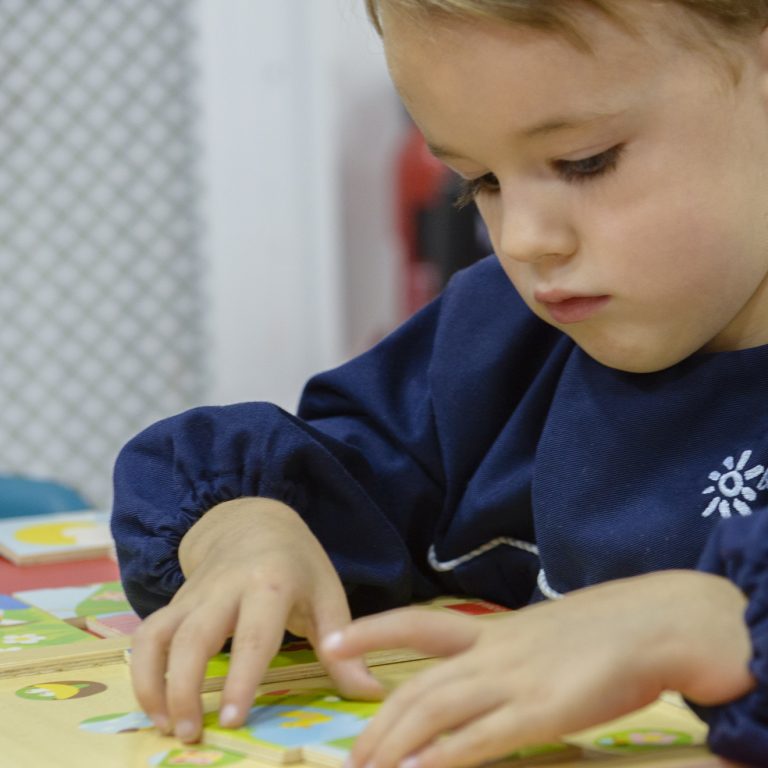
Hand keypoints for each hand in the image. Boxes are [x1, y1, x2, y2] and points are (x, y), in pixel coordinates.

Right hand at [129, 498, 383, 742]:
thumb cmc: (297, 563)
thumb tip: (369, 694)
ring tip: (167, 726)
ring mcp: (193, 594)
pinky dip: (141, 671)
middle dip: (185, 688)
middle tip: (191, 734)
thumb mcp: (327, 593)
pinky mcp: (174, 602)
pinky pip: (146, 635)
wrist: (253, 521)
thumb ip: (343, 644)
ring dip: (154, 683)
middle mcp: (224, 587)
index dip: (243, 677)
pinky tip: (153, 705)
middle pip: (193, 637)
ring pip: (159, 637)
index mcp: (270, 583)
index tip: (233, 718)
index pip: (254, 633)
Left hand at [322, 571, 753, 767]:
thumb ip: (511, 653)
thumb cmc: (603, 629)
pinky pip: (479, 738)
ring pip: (436, 709)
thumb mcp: (544, 632)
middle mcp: (491, 650)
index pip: (417, 625)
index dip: (372, 631)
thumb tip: (487, 675)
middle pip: (418, 685)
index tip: (334, 642)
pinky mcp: (539, 711)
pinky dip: (442, 757)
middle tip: (351, 756)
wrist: (652, 623)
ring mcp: (512, 679)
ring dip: (396, 743)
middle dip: (379, 722)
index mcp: (492, 629)